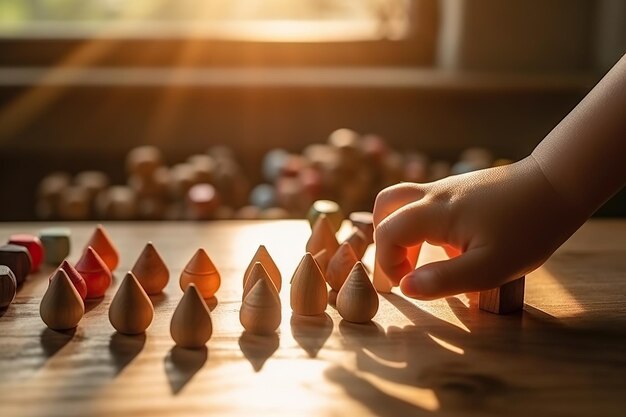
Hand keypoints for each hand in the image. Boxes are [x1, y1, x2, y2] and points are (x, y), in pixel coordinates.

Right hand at [373, 156, 586, 299]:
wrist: (558, 187)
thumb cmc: (527, 229)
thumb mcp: (490, 268)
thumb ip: (443, 279)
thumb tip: (406, 287)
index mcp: (435, 212)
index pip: (387, 231)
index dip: (387, 262)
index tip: (407, 284)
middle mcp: (434, 194)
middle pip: (386, 204)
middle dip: (383, 238)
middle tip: (402, 266)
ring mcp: (447, 188)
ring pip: (404, 201)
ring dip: (401, 230)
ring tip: (423, 259)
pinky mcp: (461, 189)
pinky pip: (426, 203)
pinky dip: (422, 225)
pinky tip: (451, 245)